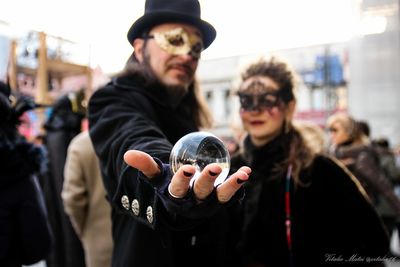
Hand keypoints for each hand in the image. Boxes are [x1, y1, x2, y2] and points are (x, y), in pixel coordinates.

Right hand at [123, 150, 250, 202]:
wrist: (183, 201)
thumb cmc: (168, 184)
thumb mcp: (157, 176)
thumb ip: (145, 165)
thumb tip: (128, 154)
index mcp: (175, 197)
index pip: (178, 189)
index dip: (183, 180)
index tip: (188, 169)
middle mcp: (193, 203)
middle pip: (200, 192)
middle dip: (207, 181)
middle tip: (215, 168)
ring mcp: (209, 203)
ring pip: (221, 195)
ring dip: (231, 185)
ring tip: (242, 174)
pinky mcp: (222, 201)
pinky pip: (232, 193)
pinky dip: (239, 183)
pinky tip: (247, 171)